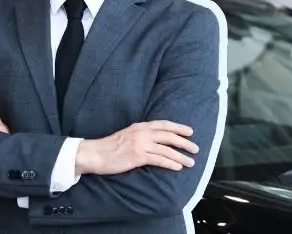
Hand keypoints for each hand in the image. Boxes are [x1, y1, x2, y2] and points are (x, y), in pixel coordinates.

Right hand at [75, 120, 198, 175]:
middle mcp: (142, 133)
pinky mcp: (138, 156)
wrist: (95, 153)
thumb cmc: (109, 147)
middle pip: (169, 136)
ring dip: (181, 156)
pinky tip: (177, 167)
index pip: (164, 124)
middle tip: (195, 148)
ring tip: (190, 162)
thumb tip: (154, 141)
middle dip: (184, 142)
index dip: (178, 127)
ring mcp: (140, 144)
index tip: (190, 131)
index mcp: (140, 126)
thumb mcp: (127, 135)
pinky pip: (159, 159)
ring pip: (166, 149)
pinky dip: (170, 163)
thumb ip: (140, 135)